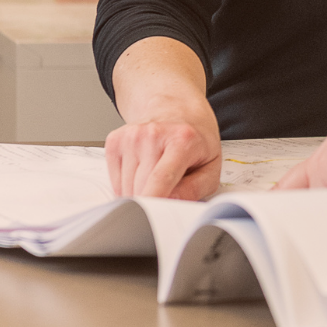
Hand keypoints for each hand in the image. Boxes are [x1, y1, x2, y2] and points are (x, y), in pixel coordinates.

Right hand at [106, 115, 220, 199]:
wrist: (176, 109)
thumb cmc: (196, 140)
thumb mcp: (211, 166)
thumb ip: (194, 189)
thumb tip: (170, 204)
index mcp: (182, 140)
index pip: (161, 178)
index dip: (153, 201)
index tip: (148, 217)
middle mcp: (153, 134)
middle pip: (141, 187)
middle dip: (153, 200)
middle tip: (169, 191)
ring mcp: (131, 136)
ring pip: (126, 188)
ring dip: (141, 192)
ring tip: (158, 175)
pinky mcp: (114, 141)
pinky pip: (116, 181)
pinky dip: (128, 184)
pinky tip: (144, 170)